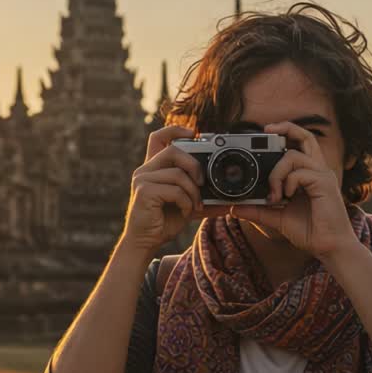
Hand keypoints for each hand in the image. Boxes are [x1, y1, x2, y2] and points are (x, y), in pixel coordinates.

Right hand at [119, 125, 228, 255]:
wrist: (145, 242)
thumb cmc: (163, 222)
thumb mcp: (186, 205)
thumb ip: (202, 198)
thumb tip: (228, 201)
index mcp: (153, 169)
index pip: (158, 138)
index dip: (175, 130)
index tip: (192, 132)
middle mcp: (145, 170)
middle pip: (173, 150)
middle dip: (194, 164)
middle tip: (202, 182)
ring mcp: (143, 180)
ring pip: (178, 173)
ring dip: (193, 192)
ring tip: (195, 206)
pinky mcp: (144, 192)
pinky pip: (175, 190)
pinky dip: (186, 202)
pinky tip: (185, 212)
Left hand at [228, 121, 357, 259]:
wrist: (328, 247)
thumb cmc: (309, 231)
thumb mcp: (277, 217)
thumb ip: (259, 210)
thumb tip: (236, 207)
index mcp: (309, 174)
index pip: (299, 144)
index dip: (284, 134)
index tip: (265, 133)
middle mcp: (317, 170)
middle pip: (306, 136)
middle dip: (286, 127)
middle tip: (266, 130)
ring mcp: (322, 175)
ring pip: (293, 156)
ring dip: (276, 173)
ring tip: (274, 195)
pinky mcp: (325, 183)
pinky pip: (300, 172)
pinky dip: (287, 183)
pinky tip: (286, 198)